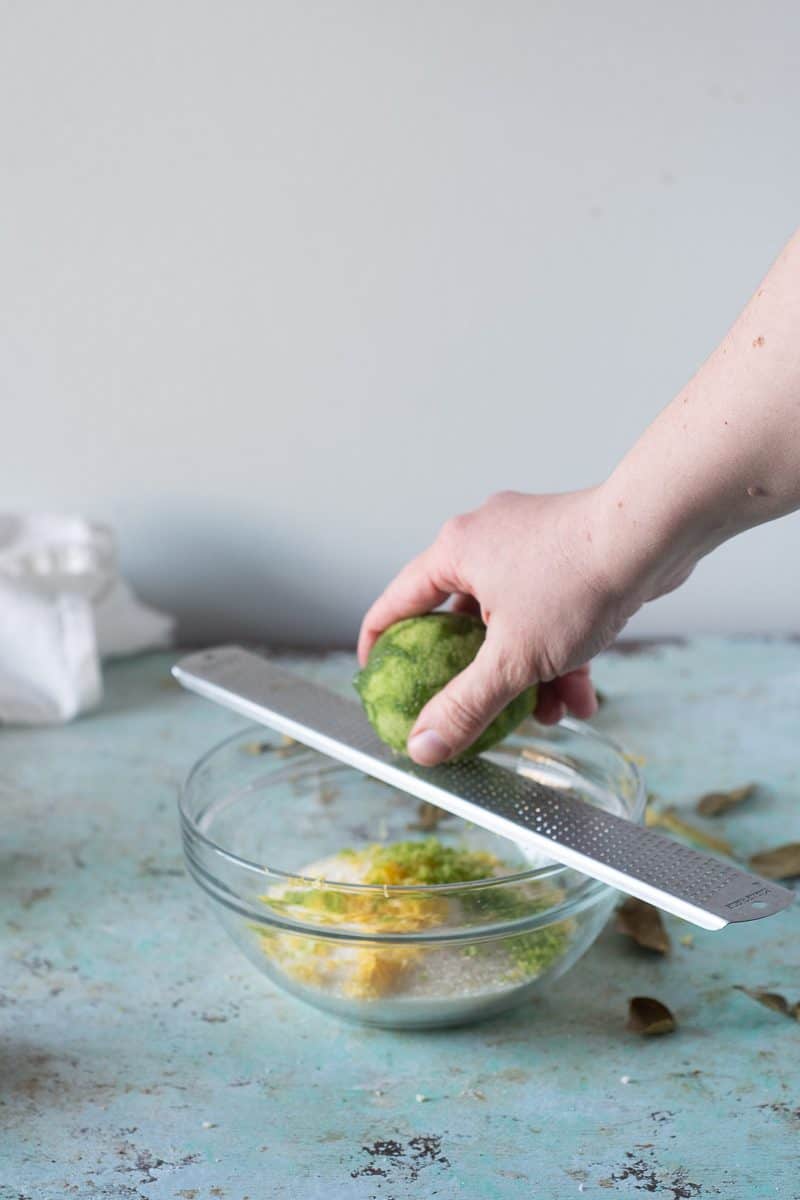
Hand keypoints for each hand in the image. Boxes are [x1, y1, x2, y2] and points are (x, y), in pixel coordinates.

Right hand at [358, 488, 647, 765]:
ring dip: (530, 674)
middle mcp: (486, 540)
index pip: (397, 603)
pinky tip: (584, 696)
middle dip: (480, 677)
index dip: (381, 647)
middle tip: (476, 712)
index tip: (379, 683)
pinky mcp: (569, 556)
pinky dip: (562, 654)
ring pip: (513, 624)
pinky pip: (550, 614)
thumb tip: (424, 746)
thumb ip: (464, 705)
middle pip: (461, 622)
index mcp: (455, 551)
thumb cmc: (577, 580)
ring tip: (553, 715)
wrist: (655, 536)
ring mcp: (530, 546)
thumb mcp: (512, 659)